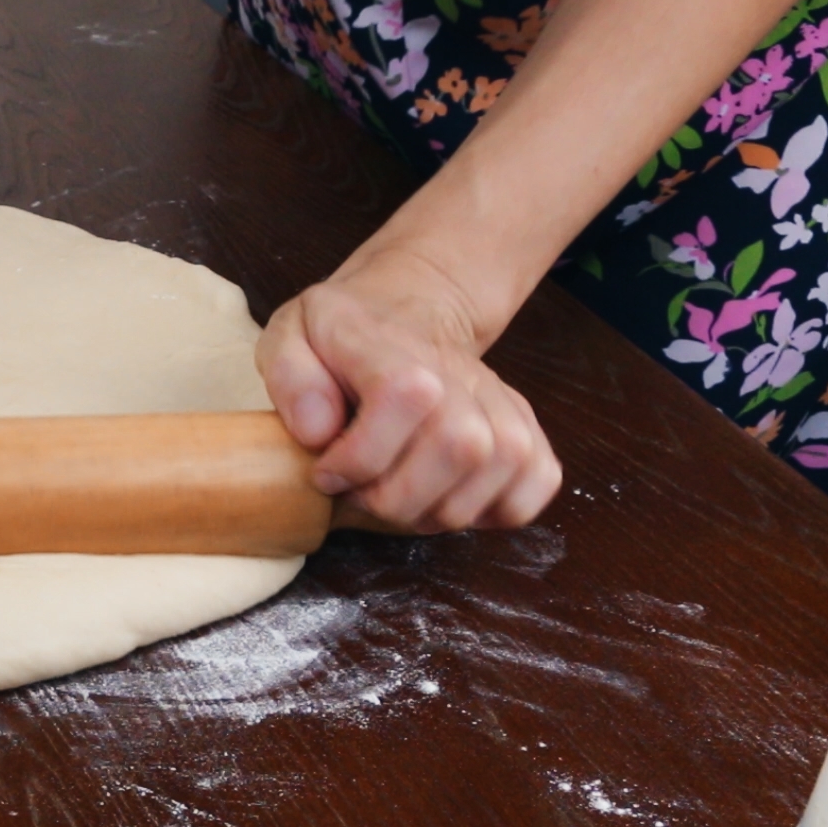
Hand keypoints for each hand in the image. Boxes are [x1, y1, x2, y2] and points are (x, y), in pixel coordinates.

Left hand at [255, 247, 560, 531]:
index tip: (326, 470)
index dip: (359, 456)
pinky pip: (537, 485)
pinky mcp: (527, 434)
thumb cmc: (340, 338)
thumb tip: (318, 430)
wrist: (405, 314)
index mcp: (397, 348)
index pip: (405, 399)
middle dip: (397, 496)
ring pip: (502, 470)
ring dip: (438, 510)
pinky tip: (448, 499)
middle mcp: (462, 375)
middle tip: (361, 493)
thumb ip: (292, 378)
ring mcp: (502, 404)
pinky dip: (494, 512)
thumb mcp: (290, 336)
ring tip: (399, 497)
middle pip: (461, 446)